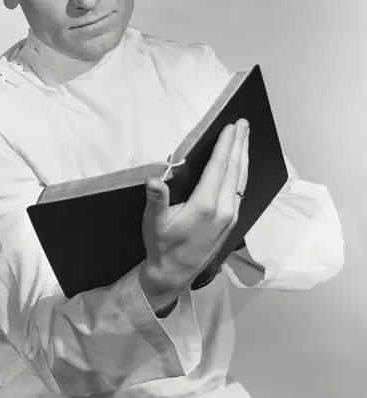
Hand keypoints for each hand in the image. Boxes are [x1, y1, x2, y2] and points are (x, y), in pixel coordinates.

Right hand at [139, 119, 248, 309]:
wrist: (175, 274)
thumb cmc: (162, 246)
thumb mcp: (154, 223)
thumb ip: (156, 200)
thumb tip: (153, 180)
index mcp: (205, 205)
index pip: (219, 167)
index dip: (226, 145)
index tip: (232, 127)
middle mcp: (223, 209)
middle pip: (235, 169)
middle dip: (239, 144)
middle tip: (244, 123)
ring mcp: (230, 215)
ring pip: (241, 179)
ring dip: (243, 155)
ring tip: (245, 136)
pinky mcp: (231, 220)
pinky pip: (240, 188)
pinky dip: (242, 171)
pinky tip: (241, 163)